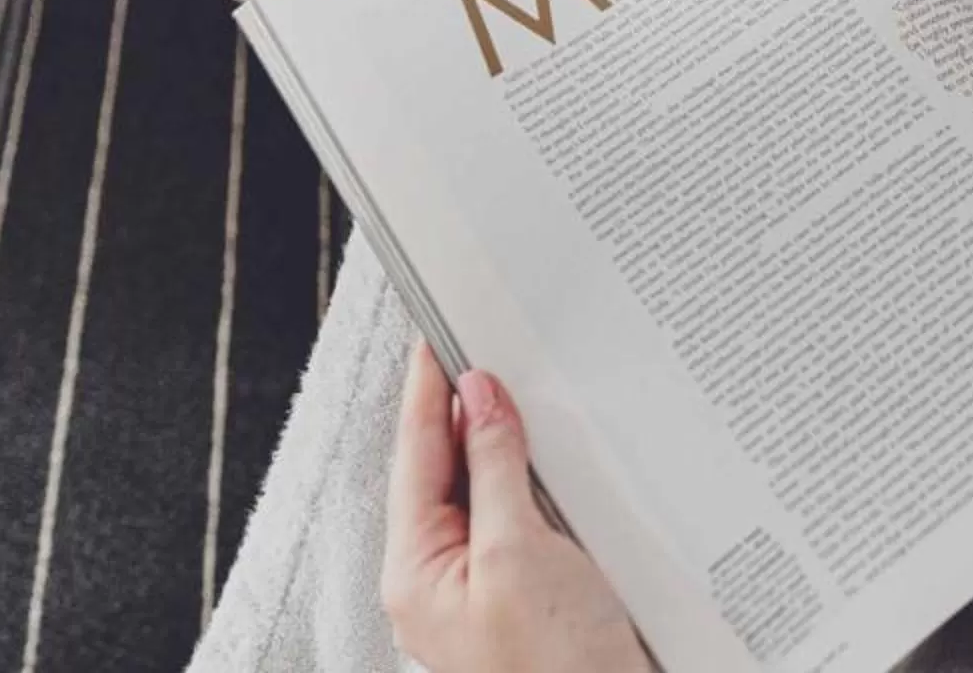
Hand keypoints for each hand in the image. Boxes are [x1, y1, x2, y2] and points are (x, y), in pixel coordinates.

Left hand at [384, 348, 650, 672]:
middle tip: (481, 342)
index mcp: (415, 571)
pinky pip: (515, 519)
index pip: (416, 454)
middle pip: (443, 469)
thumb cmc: (558, 669)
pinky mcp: (522, 595)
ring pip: (482, 491)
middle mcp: (438, 579)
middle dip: (463, 407)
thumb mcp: (520, 553)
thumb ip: (495, 469)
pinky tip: (551, 456)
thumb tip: (479, 397)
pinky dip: (529, 479)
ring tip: (515, 384)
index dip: (428, 389)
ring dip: (501, 442)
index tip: (436, 333)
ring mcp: (480, 589)